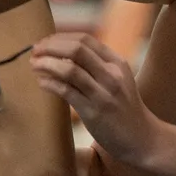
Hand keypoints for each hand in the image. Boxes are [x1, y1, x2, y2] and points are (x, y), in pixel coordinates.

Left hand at [32, 33, 157, 165]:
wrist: (142, 137)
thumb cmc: (125, 109)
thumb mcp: (118, 80)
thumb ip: (98, 67)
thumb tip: (64, 55)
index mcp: (117, 63)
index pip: (86, 39)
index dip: (61, 38)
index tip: (45, 42)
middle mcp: (112, 74)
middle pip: (76, 49)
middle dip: (50, 47)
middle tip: (34, 51)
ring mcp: (103, 93)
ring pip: (69, 69)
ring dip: (46, 64)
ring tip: (34, 65)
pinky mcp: (94, 112)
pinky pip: (67, 91)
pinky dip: (50, 83)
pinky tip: (41, 82)